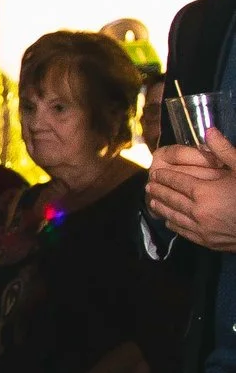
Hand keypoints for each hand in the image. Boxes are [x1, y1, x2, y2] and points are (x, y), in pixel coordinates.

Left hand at [147, 132, 235, 251]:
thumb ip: (224, 150)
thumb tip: (209, 130)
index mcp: (205, 192)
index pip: (177, 182)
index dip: (164, 177)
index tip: (154, 173)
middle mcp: (199, 211)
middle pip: (171, 199)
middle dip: (159, 191)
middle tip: (149, 185)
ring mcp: (202, 229)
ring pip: (174, 217)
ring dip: (162, 208)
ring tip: (152, 201)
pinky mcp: (208, 242)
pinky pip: (184, 232)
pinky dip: (174, 225)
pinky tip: (169, 222)